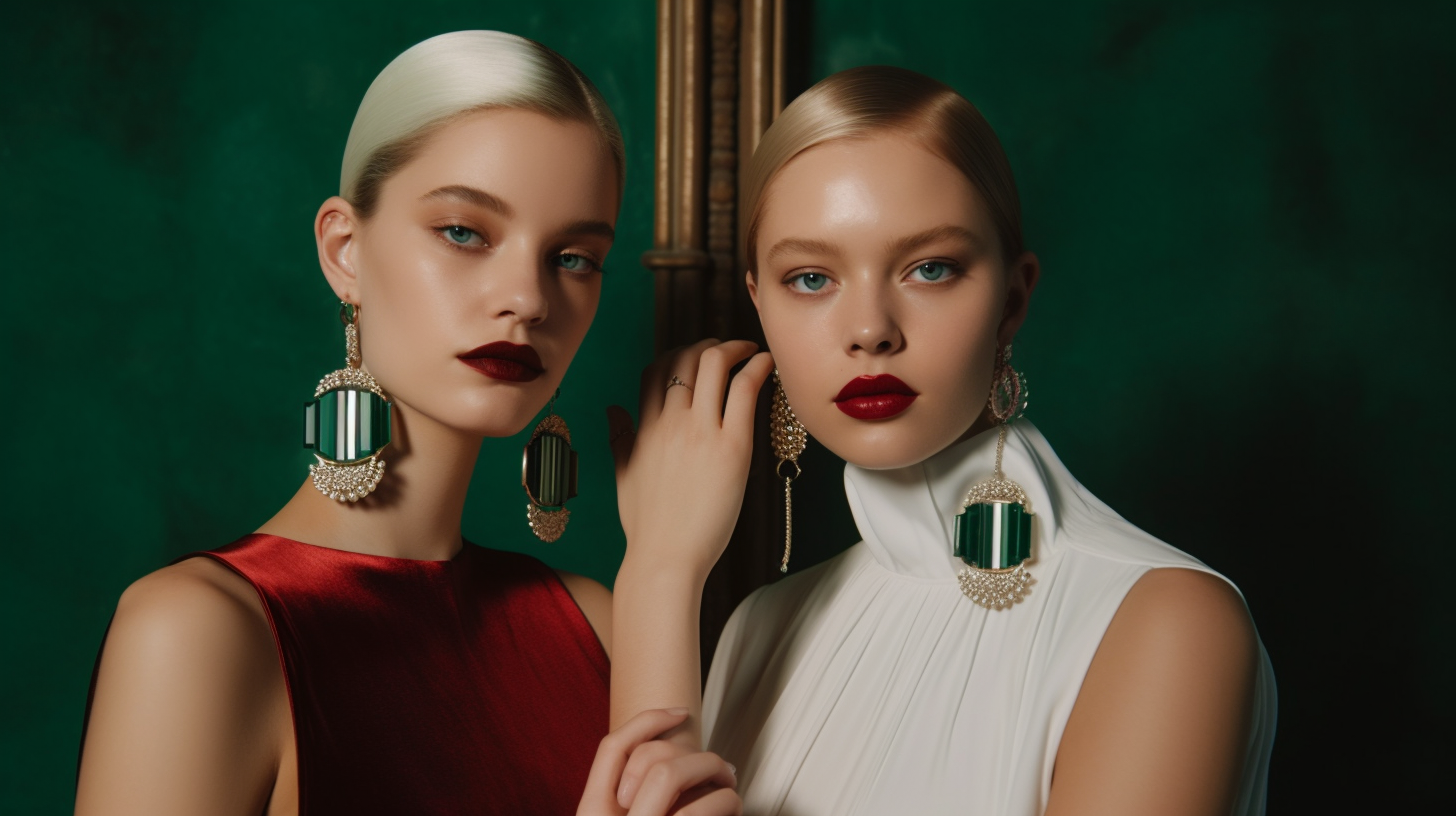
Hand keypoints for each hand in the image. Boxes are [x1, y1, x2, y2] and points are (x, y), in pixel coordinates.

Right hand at [579, 708, 741, 815]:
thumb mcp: (625, 814)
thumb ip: (636, 794)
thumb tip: (678, 759)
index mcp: (592, 814)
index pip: (611, 747)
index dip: (647, 719)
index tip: (680, 712)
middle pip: (654, 760)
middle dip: (700, 758)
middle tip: (724, 770)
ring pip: (681, 782)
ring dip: (718, 781)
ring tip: (731, 794)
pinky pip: (706, 809)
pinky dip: (727, 803)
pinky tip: (733, 811)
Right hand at [607, 339, 773, 582]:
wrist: (664, 558)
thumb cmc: (648, 527)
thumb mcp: (624, 475)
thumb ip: (620, 437)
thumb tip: (613, 410)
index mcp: (644, 428)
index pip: (656, 370)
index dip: (677, 354)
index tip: (696, 358)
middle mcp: (670, 422)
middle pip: (685, 358)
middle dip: (709, 345)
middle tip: (729, 350)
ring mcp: (700, 431)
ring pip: (713, 363)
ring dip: (735, 348)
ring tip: (751, 352)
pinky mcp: (732, 446)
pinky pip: (744, 390)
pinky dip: (758, 368)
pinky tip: (767, 366)